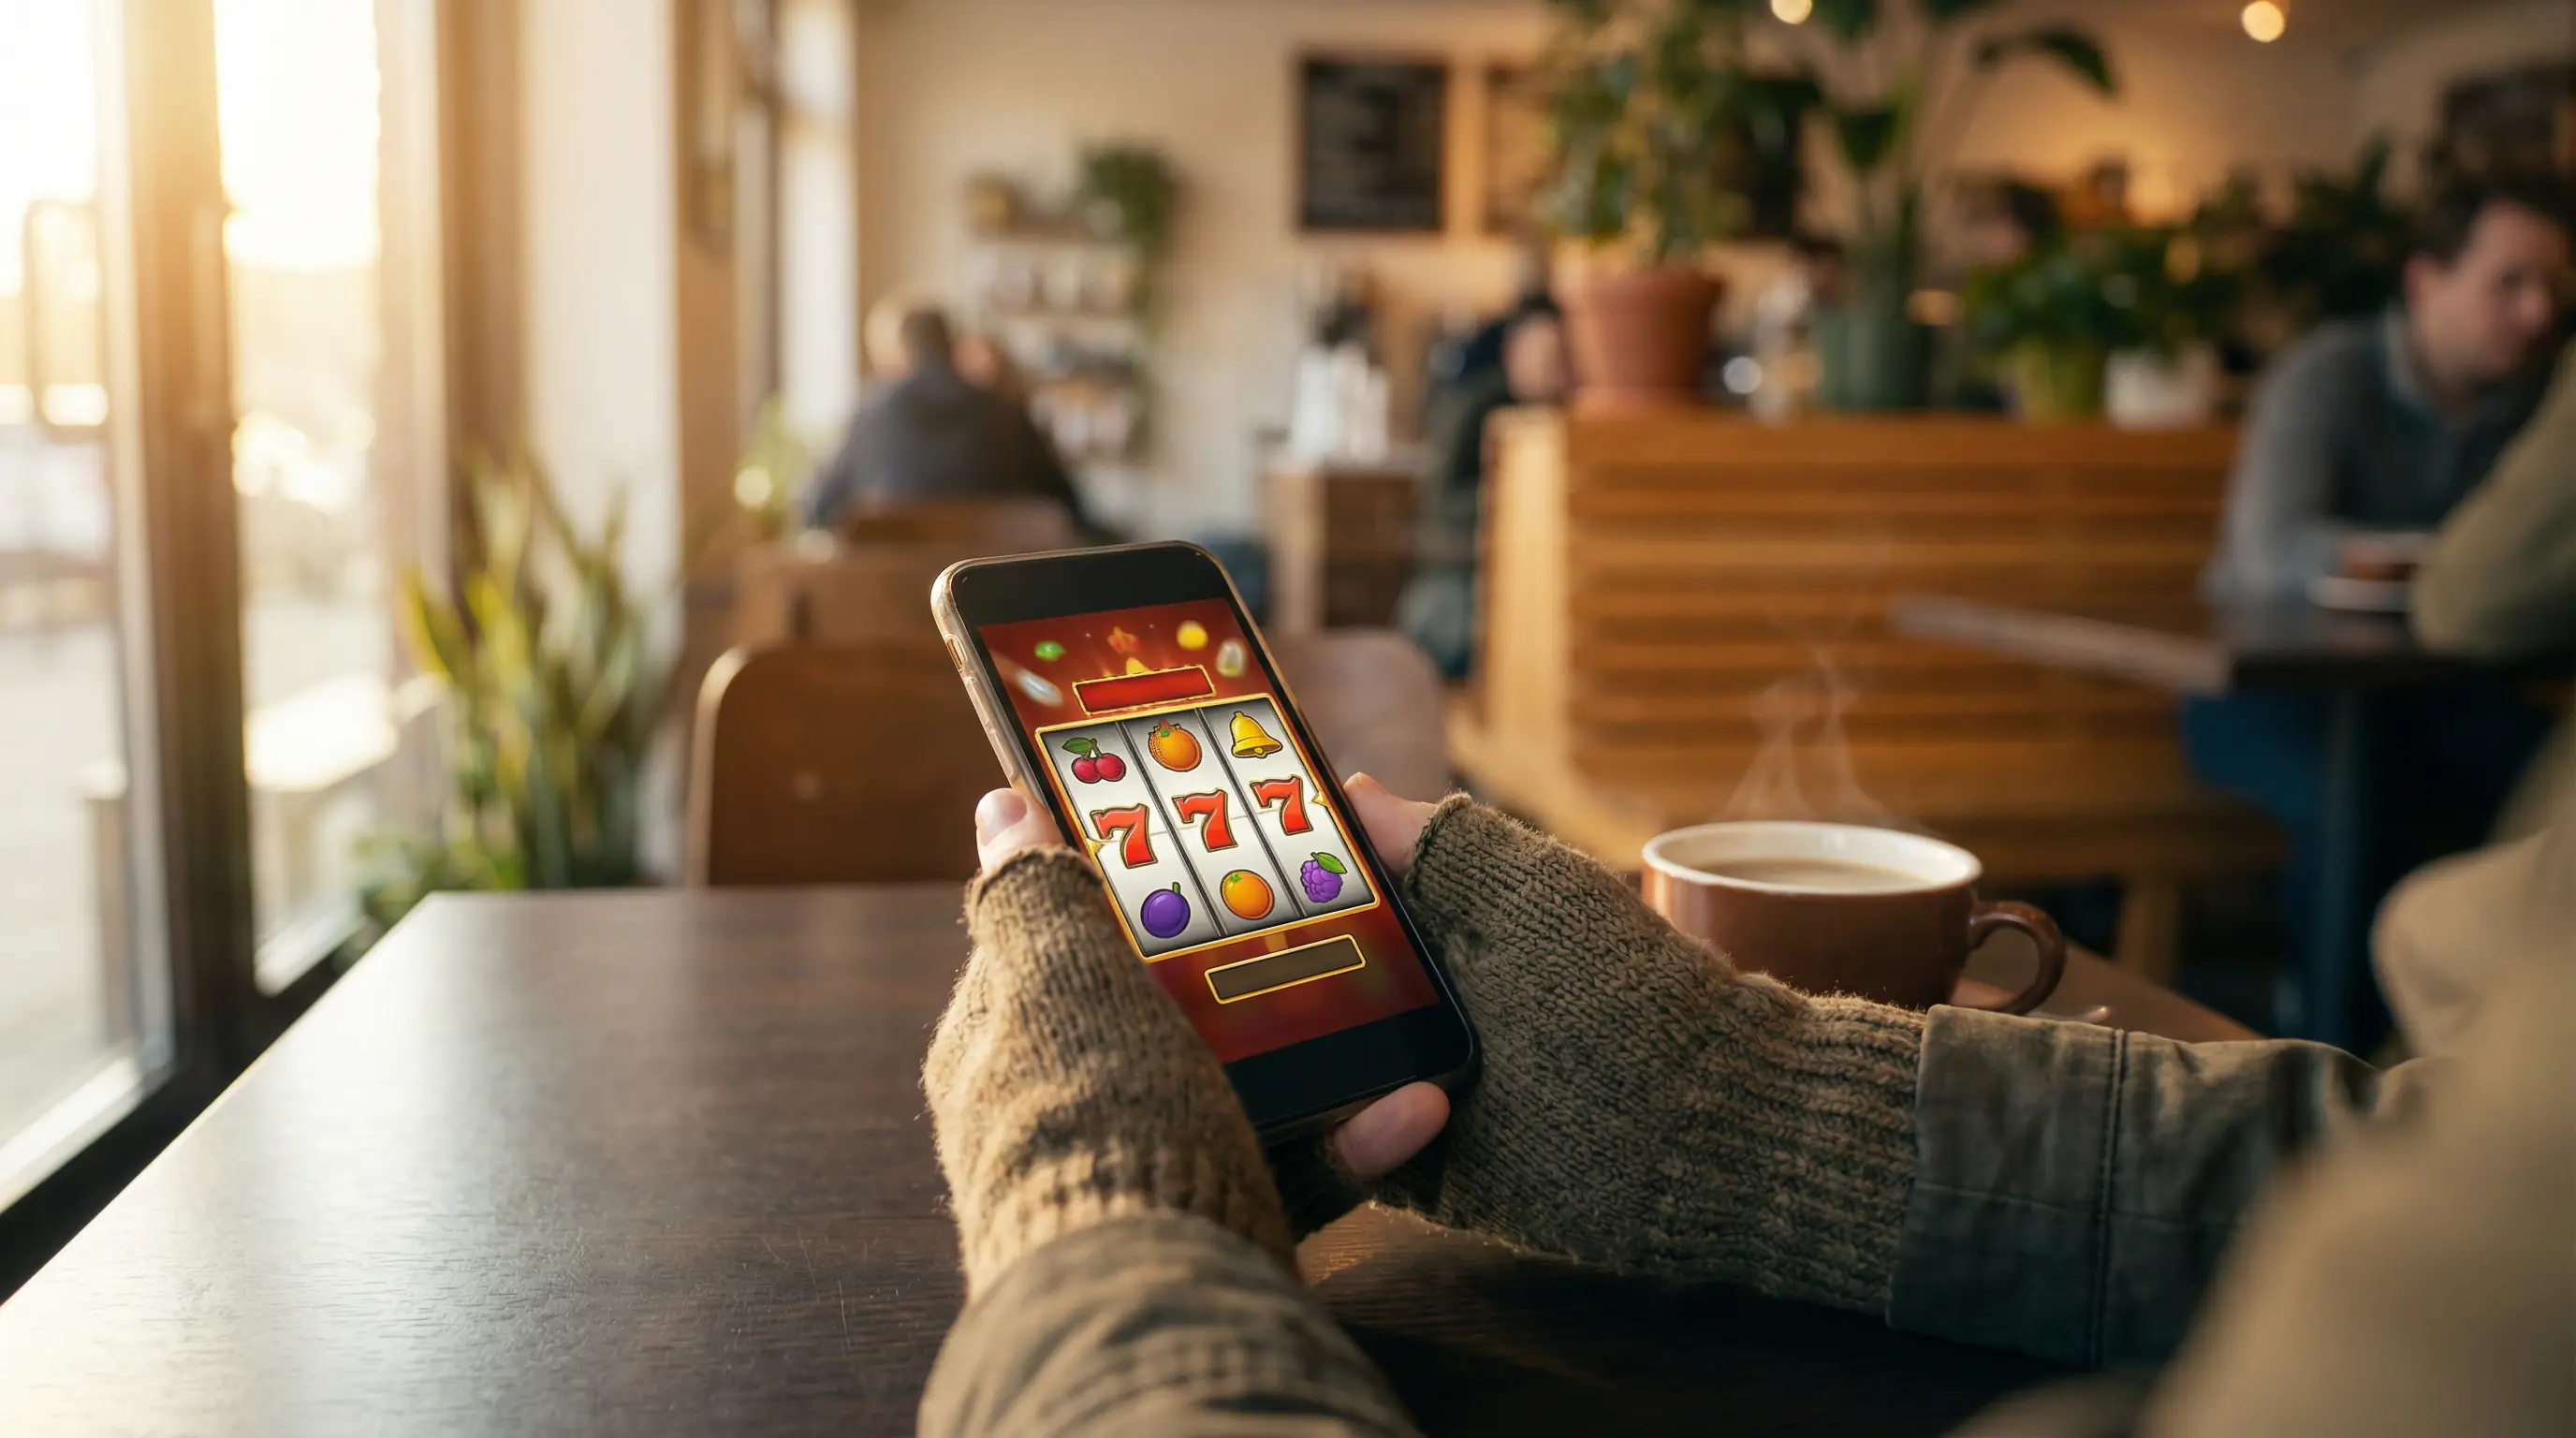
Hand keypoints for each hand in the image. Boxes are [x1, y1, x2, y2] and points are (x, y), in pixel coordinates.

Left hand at [970, 775, 1450, 1183]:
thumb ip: (1034, 893)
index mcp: (1005, 1050)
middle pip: (1157, 1012)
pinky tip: (1415, 1103)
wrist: (1148, 1299)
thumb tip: (1001, 805)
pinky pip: (1297, 1166)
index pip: (1048, 946)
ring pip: (1239, 1086)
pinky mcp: (1218, 1227)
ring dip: (1317, 1041)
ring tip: (1379, 992)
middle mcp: (1067, 1113)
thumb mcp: (1059, 982)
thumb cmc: (1089, 1122)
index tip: (1182, 839)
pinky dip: (1357, 1135)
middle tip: (1305, 902)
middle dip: (1234, 962)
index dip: (1108, 887)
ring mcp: (1144, 1171)